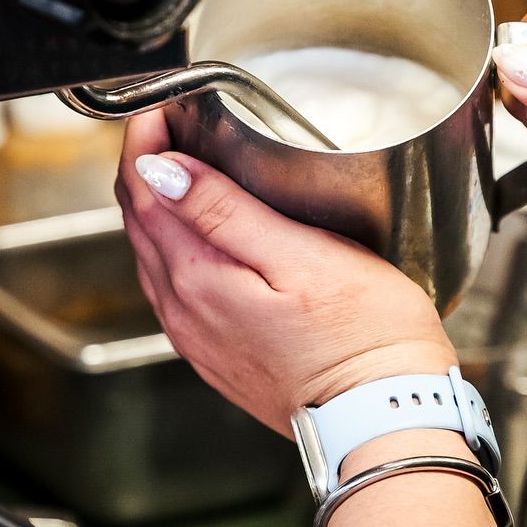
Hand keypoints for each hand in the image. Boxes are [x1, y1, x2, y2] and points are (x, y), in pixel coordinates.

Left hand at [115, 112, 455, 436]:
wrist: (386, 420)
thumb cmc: (365, 340)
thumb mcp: (301, 256)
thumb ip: (222, 211)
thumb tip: (159, 169)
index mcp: (196, 277)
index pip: (142, 190)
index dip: (143, 138)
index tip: (161, 106)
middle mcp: (183, 311)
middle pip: (139, 220)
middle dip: (146, 166)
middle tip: (172, 124)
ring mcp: (197, 337)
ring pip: (153, 255)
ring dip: (158, 206)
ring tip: (187, 165)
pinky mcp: (217, 354)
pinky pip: (176, 288)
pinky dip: (177, 247)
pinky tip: (205, 235)